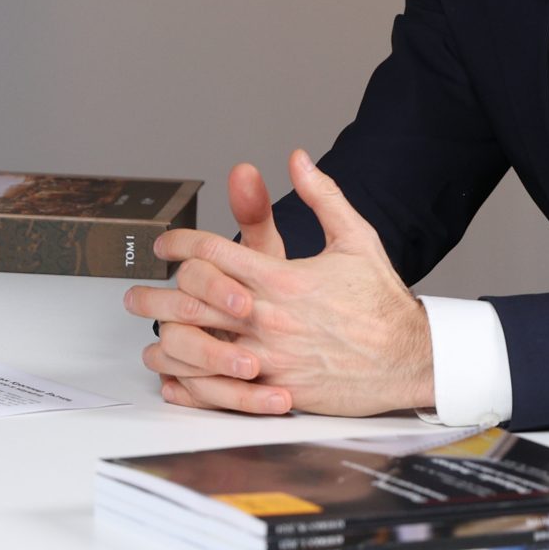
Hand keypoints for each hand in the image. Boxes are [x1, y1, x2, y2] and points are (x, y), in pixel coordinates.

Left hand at [123, 152, 434, 416]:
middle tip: (135, 293)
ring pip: (196, 348)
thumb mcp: (356, 239)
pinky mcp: (276, 392)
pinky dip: (190, 384)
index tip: (165, 245)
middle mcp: (270, 317)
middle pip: (190, 301)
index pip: (211, 253)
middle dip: (154, 294)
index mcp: (282, 278)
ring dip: (164, 340)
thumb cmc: (382, 301)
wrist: (413, 358)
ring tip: (149, 335)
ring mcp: (270, 358)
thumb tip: (297, 158)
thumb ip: (322, 196)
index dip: (179, 243)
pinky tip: (176, 376)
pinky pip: (217, 391)